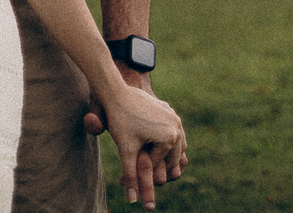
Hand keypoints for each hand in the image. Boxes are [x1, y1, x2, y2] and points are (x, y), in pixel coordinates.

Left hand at [85, 66, 180, 187]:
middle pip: (170, 155)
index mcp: (169, 137)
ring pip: (174, 143)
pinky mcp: (169, 110)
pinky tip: (152, 143)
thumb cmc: (120, 120)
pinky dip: (166, 139)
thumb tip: (132, 201)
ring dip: (165, 152)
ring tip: (151, 158)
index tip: (137, 173)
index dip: (148, 171)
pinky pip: (171, 131)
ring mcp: (175, 116)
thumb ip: (130, 176)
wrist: (116, 92)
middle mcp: (177, 126)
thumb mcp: (125, 150)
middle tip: (148, 170)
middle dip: (159, 163)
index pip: (161, 164)